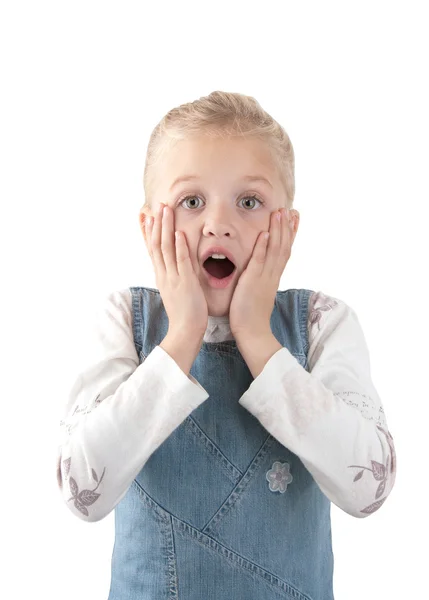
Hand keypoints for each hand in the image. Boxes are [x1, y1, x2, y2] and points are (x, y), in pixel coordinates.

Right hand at [145, 202, 208, 336]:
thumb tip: (171, 267)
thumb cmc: (184, 313)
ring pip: (166, 248)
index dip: (147, 232)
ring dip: (166, 228)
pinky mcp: (185, 283)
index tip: (144, 216)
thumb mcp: (174, 291)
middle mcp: (163, 274)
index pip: (151, 249)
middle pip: (156, 244)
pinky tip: (179, 233)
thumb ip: (172, 277)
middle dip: (156, 224)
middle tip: (156, 205)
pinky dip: (180, 246)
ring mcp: (173, 278)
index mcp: (161, 276)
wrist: (185, 331)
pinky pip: (181, 261)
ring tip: (166, 210)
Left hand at [229, 207, 294, 337]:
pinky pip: (260, 261)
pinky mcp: (253, 282)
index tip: (294, 218)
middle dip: (288, 227)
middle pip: (284, 246)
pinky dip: (263, 247)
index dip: (290, 234)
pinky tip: (265, 233)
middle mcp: (273, 274)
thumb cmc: (251, 315)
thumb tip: (262, 271)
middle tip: (292, 209)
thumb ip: (262, 279)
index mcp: (274, 276)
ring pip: (275, 250)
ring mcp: (264, 277)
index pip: (285, 251)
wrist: (253, 332)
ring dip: (278, 231)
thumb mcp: (259, 292)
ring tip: (281, 213)